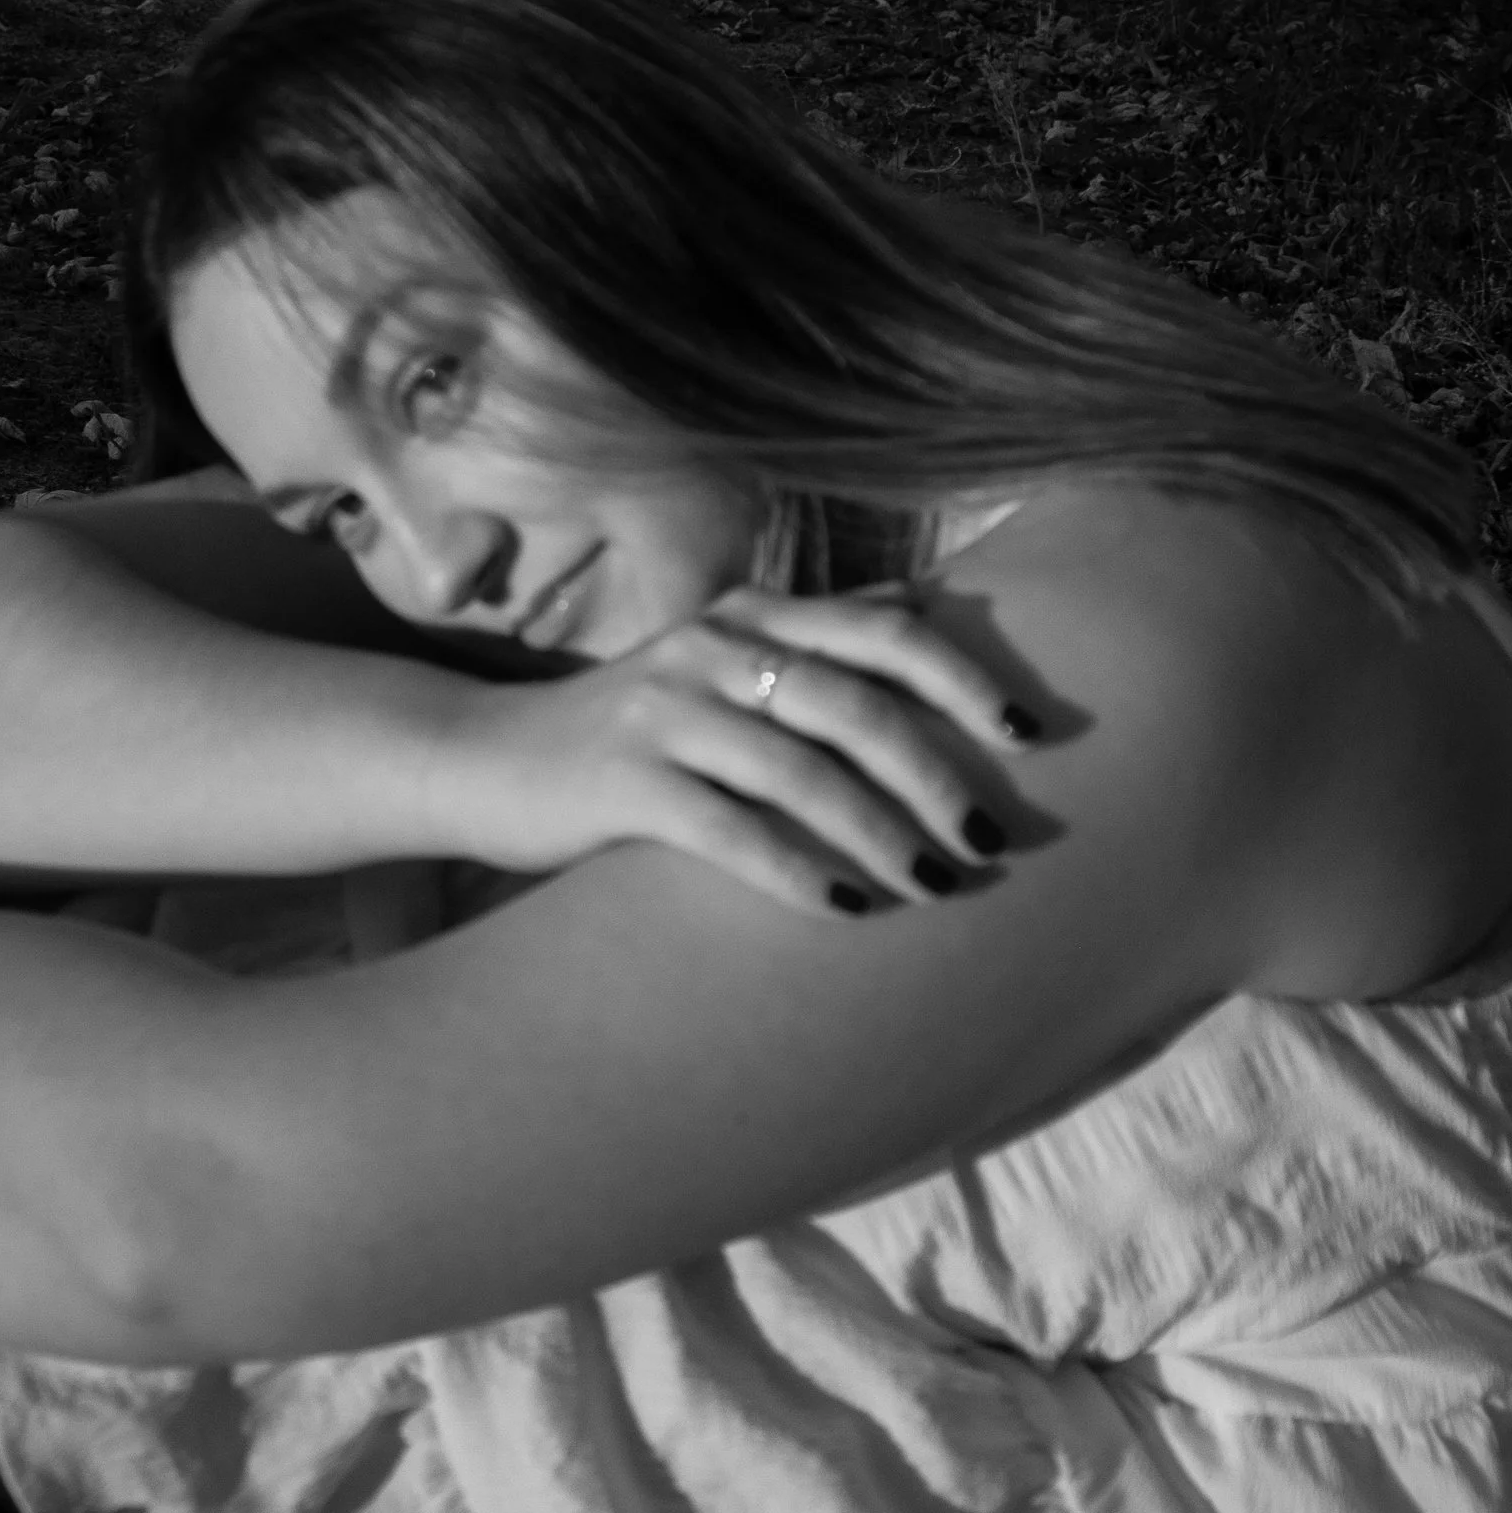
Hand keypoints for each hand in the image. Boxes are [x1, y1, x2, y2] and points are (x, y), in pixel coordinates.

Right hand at [433, 586, 1030, 916]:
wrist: (483, 759)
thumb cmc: (624, 724)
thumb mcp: (716, 658)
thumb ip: (810, 631)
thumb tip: (918, 602)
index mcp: (750, 614)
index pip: (884, 632)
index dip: (964, 678)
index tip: (1028, 735)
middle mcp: (713, 647)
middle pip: (856, 706)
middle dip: (936, 776)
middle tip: (992, 839)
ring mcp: (665, 712)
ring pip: (801, 773)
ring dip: (881, 836)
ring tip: (936, 886)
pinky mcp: (624, 781)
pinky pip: (731, 832)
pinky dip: (798, 873)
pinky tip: (848, 910)